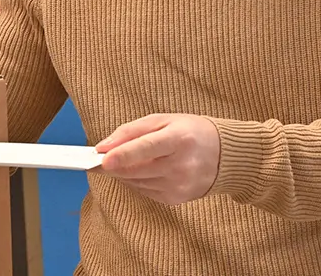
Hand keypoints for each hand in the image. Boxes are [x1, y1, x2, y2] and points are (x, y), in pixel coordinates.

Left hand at [95, 113, 220, 204]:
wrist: (225, 156)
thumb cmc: (191, 132)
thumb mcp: (163, 120)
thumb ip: (131, 131)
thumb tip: (103, 147)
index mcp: (180, 139)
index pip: (147, 148)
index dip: (123, 155)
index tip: (102, 160)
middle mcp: (182, 165)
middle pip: (137, 169)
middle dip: (113, 166)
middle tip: (96, 160)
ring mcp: (180, 185)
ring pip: (136, 182)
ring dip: (122, 173)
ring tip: (118, 162)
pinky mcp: (177, 199)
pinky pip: (144, 191)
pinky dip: (135, 181)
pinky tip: (139, 170)